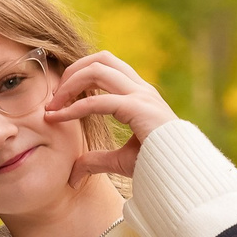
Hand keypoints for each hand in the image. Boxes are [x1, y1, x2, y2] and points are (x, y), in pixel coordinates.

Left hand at [44, 50, 176, 180]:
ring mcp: (141, 96)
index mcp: (140, 95)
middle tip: (53, 97)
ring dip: (69, 83)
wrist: (183, 178)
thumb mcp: (120, 161)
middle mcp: (141, 89)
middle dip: (72, 72)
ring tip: (53, 105)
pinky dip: (74, 108)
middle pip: (100, 58)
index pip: (106, 67)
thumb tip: (74, 172)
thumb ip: (96, 161)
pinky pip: (98, 101)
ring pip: (97, 68)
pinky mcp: (138, 109)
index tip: (58, 101)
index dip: (79, 76)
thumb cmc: (158, 168)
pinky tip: (59, 118)